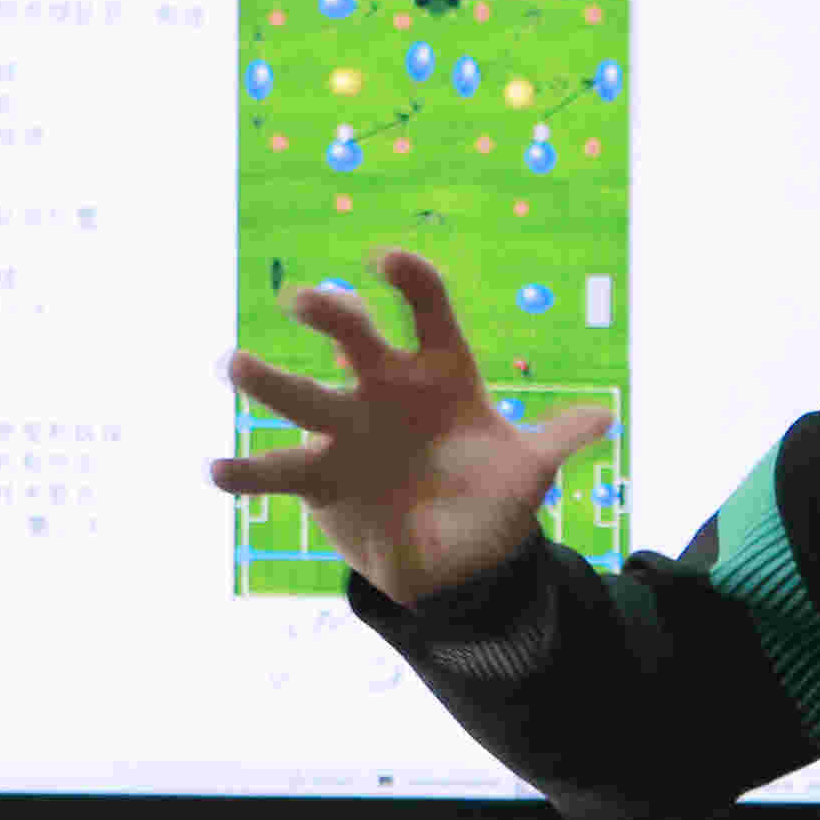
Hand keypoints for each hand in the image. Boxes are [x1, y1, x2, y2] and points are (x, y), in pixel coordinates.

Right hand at [207, 246, 610, 608]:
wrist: (457, 557)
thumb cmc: (490, 495)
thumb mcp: (528, 472)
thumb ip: (557, 442)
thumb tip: (604, 418)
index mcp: (439, 372)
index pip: (427, 310)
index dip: (410, 283)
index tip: (388, 262)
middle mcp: (383, 389)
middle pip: (354, 337)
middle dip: (331, 314)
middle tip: (307, 302)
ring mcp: (345, 430)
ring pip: (300, 396)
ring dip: (267, 379)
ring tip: (234, 363)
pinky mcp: (317, 478)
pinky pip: (275, 471)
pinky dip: (243, 473)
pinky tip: (216, 471)